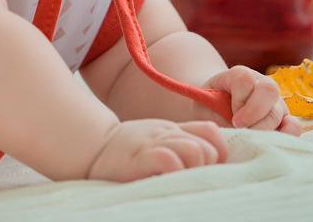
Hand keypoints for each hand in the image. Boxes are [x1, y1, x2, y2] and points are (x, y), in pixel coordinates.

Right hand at [86, 119, 227, 181]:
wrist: (94, 147)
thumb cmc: (128, 151)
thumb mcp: (156, 139)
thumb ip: (178, 144)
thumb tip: (210, 160)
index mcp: (173, 130)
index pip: (210, 131)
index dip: (218, 151)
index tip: (211, 169)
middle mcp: (166, 134)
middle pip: (206, 146)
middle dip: (207, 167)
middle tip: (191, 178)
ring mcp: (154, 145)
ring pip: (194, 151)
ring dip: (194, 169)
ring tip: (180, 181)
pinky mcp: (141, 158)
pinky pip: (170, 161)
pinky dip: (175, 172)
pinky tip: (166, 180)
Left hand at [193, 65, 300, 136]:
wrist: (217, 113)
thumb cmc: (209, 108)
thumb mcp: (204, 102)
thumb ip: (212, 107)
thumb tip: (227, 123)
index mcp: (240, 75)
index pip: (244, 79)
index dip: (239, 99)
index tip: (232, 117)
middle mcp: (261, 84)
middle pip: (267, 90)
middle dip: (254, 114)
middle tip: (240, 128)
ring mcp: (275, 101)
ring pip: (279, 110)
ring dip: (265, 127)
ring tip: (250, 137)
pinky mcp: (284, 119)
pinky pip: (293, 125)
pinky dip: (287, 134)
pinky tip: (274, 141)